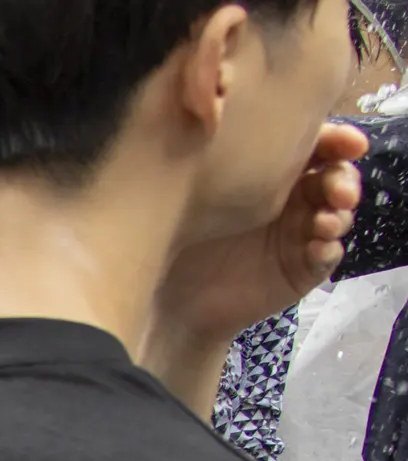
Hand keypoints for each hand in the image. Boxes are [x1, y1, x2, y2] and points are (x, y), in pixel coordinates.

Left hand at [155, 123, 365, 354]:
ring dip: (338, 215)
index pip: (317, 147)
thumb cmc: (176, 233)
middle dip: (342, 180)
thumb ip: (224, 152)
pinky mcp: (301, 268)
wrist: (168, 294)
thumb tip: (241, 108)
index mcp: (274, 171)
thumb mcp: (196, 189)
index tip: (350, 144)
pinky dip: (327, 249)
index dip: (338, 141)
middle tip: (336, 191)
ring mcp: (299, 233)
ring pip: (337, 214)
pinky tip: (317, 247)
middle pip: (335, 178)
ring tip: (325, 221)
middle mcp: (292, 198)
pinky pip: (327, 256)